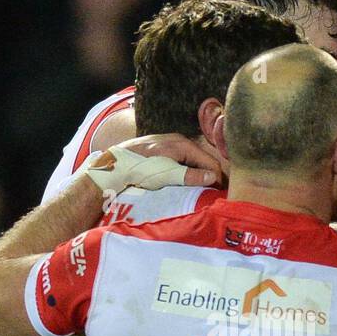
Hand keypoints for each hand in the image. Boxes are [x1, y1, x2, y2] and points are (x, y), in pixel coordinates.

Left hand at [106, 133, 221, 188]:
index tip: (221, 194)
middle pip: (203, 160)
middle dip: (210, 176)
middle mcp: (179, 141)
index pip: (210, 161)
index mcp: (183, 143)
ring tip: (203, 191)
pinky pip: (183, 163)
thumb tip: (214, 178)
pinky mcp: (164, 152)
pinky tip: (187, 184)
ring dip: (199, 176)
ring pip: (193, 162)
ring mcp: (171, 146)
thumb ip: (191, 175)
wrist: (116, 164)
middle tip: (214, 194)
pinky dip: (188, 173)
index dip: (218, 178)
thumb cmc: (141, 167)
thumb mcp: (168, 173)